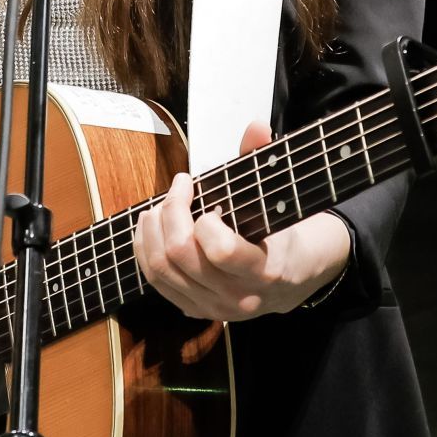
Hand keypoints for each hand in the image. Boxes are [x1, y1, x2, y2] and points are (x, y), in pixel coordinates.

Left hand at [132, 120, 352, 320]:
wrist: (290, 282)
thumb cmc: (281, 234)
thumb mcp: (278, 201)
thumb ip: (263, 163)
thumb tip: (256, 127)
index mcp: (264, 271)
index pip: (221, 251)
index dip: (204, 220)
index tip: (204, 195)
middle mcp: (236, 297)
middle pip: (181, 255)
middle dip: (171, 212)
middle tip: (178, 188)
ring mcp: (212, 308)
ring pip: (161, 270)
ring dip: (152, 230)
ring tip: (159, 205)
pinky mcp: (193, 310)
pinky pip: (155, 282)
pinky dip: (145, 250)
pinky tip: (152, 227)